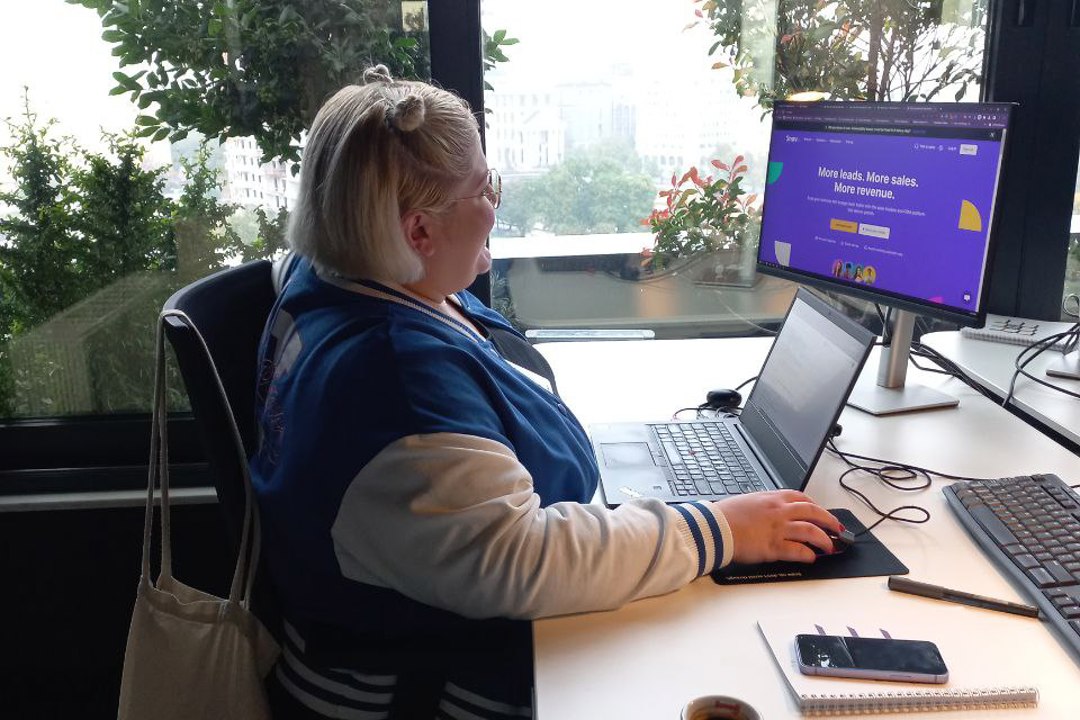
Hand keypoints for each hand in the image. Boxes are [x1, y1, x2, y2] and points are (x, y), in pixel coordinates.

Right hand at [714, 490, 842, 563]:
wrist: (714, 527)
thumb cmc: (724, 515)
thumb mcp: (747, 502)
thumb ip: (762, 506)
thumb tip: (768, 513)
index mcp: (772, 498)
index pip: (801, 498)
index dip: (815, 506)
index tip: (821, 512)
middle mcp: (779, 511)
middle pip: (813, 513)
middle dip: (829, 521)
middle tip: (837, 529)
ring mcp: (778, 528)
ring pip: (811, 531)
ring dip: (824, 540)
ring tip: (830, 546)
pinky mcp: (774, 546)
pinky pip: (798, 550)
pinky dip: (808, 554)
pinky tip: (812, 558)